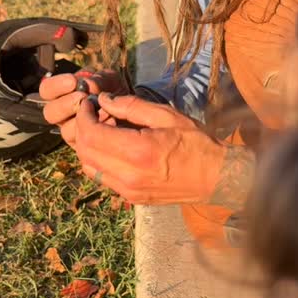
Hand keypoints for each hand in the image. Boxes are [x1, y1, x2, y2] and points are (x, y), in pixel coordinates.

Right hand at [40, 69, 126, 146]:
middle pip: (50, 113)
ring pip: (66, 131)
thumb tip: (89, 85)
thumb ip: (99, 79)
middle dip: (66, 104)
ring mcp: (73, 133)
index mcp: (64, 95)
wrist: (134, 114)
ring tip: (104, 111)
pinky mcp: (84, 149)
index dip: (55, 86)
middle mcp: (64, 115)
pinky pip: (83, 145)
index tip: (73, 82)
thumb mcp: (111, 80)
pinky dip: (98, 133)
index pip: (46, 90)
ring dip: (83, 120)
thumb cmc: (118, 93)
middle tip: (83, 98)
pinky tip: (112, 124)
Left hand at [74, 93, 226, 204]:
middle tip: (91, 114)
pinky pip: (102, 178)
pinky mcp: (131, 198)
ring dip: (88, 146)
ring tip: (102, 129)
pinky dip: (98, 160)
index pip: (91, 134)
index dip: (83, 116)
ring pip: (89, 167)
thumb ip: (131, 106)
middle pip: (84, 152)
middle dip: (82, 129)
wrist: (215, 178)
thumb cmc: (196, 143)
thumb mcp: (166, 116)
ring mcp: (128, 191)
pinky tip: (112, 147)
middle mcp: (128, 176)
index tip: (87, 103)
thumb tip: (104, 99)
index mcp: (138, 152)